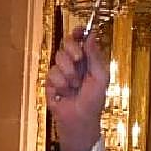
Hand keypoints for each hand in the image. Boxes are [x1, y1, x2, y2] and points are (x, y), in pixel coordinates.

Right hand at [46, 24, 106, 150]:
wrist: (80, 120)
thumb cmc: (93, 101)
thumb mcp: (100, 77)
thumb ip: (95, 56)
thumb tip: (92, 35)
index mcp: (86, 60)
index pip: (80, 40)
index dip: (78, 32)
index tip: (79, 30)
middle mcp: (72, 63)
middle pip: (66, 43)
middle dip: (72, 49)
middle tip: (79, 59)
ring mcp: (60, 72)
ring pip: (58, 58)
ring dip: (68, 72)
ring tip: (74, 86)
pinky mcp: (49, 82)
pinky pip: (52, 74)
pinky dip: (60, 83)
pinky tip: (65, 93)